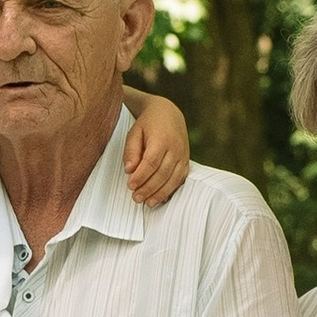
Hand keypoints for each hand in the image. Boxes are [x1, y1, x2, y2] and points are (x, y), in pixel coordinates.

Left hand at [122, 90, 191, 208]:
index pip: (151, 161)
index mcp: (161, 138)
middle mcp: (175, 148)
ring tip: (147, 203)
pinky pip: (180, 179)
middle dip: (149, 188)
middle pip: (163, 173)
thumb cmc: (148, 124)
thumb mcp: (134, 132)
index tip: (130, 186)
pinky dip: (170, 190)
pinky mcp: (186, 162)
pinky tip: (160, 198)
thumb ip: (131, 151)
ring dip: (160, 193)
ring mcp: (183, 155)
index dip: (141, 176)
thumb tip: (129, 170)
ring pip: (173, 179)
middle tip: (136, 198)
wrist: (168, 114)